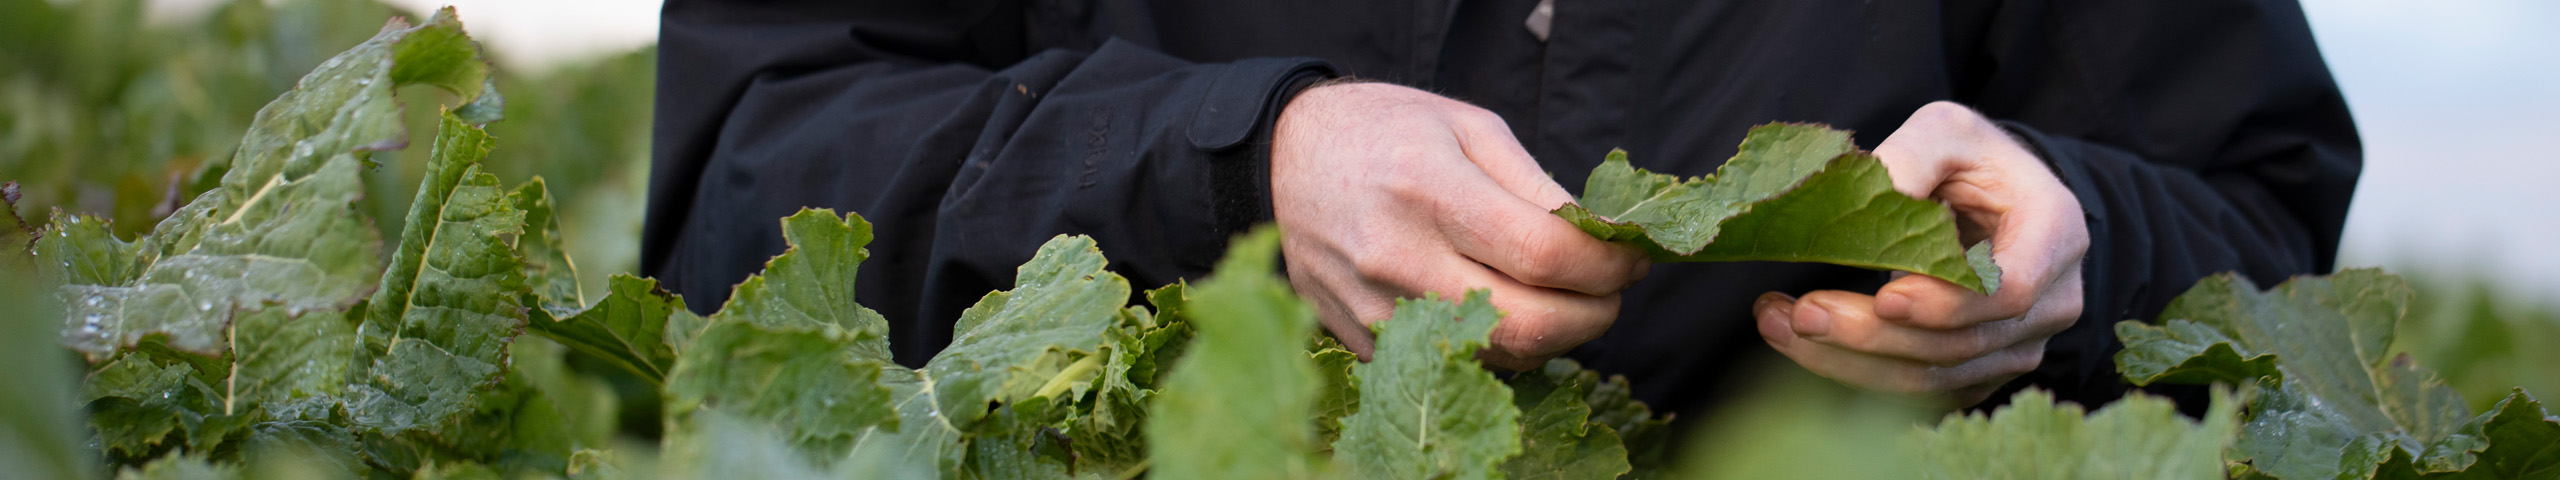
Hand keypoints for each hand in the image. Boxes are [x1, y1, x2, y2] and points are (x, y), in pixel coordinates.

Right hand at [1271, 82, 1648, 369]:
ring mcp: (1377, 308)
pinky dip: (1500, 347)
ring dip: (1553, 336)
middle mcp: (1398, 257)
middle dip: (1594, 315)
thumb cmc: (1384, 131)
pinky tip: (1505, 307)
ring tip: (1560, 296)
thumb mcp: (1467, 126)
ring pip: (1499, 357)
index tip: (1632, 257)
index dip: (1607, 266)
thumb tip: (1603, 241)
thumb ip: (1536, 186)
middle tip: (1610, 290)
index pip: (1545, 254)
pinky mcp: (1364, 340)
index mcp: (1429, 190)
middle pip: (1530, 325)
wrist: (1283, 161)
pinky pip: (1457, 364)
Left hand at [1753, 101, 2087, 405]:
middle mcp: (2051, 302)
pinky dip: (1856, 372)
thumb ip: (1912, 153)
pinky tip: (1801, 344)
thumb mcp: (1945, 130)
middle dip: (1873, 336)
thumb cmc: (1969, 159)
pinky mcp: (1981, 370)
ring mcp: (2019, 345)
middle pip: (1962, 343)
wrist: (1991, 198)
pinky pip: (1921, 390)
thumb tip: (1873, 189)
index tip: (1883, 298)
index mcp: (2054, 234)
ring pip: (1935, 375)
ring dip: (1849, 360)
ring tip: (1777, 323)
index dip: (1947, 304)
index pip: (2010, 291)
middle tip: (1799, 313)